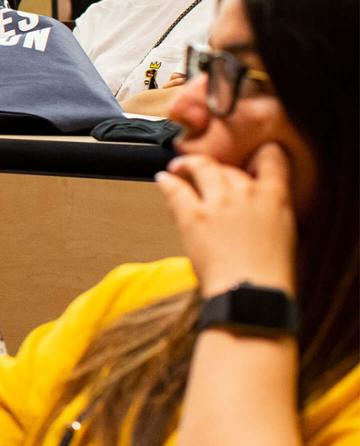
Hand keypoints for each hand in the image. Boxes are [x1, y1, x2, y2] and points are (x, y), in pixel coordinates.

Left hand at [154, 145, 297, 298]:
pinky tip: (162, 179)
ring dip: (189, 164)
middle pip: (229, 168)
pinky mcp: (193, 216)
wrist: (251, 291)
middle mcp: (246, 193)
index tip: (254, 156)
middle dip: (218, 169)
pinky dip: (167, 182)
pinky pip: (175, 190)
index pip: (271, 159)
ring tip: (179, 166)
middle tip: (207, 172)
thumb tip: (256, 208)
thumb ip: (268, 212)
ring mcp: (218, 202)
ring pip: (202, 168)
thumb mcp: (283, 234)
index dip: (262, 154)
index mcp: (275, 197)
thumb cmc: (268, 273)